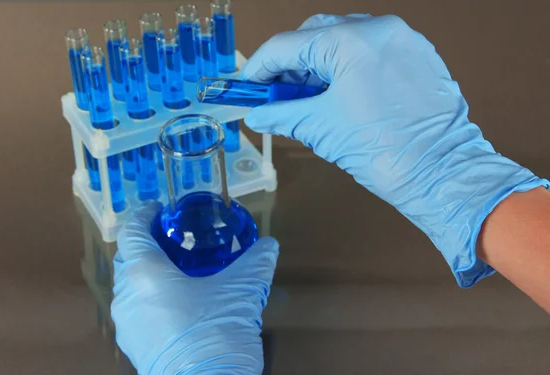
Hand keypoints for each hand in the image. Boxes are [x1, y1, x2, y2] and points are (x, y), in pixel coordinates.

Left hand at [111, 202, 278, 374]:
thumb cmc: (215, 331)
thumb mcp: (241, 292)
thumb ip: (255, 263)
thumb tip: (269, 245)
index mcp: (144, 272)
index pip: (133, 231)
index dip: (145, 215)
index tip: (161, 209)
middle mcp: (127, 294)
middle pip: (128, 258)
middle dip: (148, 243)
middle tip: (174, 238)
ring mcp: (127, 323)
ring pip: (130, 286)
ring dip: (148, 272)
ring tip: (178, 270)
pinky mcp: (133, 346)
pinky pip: (137, 309)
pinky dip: (150, 297)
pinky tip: (178, 303)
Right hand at [241, 14, 547, 286]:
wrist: (443, 174)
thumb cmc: (384, 152)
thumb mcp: (322, 130)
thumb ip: (282, 115)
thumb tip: (257, 114)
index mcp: (351, 42)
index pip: (289, 45)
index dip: (260, 66)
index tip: (246, 84)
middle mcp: (379, 30)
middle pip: (316, 34)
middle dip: (291, 63)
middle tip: (276, 93)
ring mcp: (403, 40)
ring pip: (345, 39)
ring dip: (320, 63)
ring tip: (307, 96)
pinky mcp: (419, 55)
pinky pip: (372, 50)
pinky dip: (349, 65)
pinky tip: (340, 92)